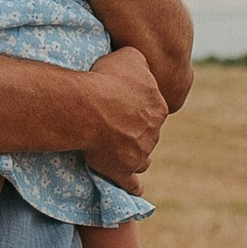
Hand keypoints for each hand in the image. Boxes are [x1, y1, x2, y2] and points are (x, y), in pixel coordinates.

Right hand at [80, 43, 166, 190]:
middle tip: (114, 124)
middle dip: (135, 130)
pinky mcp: (123, 171)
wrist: (88, 107)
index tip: (122, 104)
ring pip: (142, 156)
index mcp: (158, 107)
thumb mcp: (130, 56)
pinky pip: (131, 183)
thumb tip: (143, 67)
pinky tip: (135, 190)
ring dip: (135, 154)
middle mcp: (153, 132)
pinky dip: (133, 187)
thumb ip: (140, 62)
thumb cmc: (106, 79)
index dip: (137, 106)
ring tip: (120, 152)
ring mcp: (139, 153)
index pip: (152, 108)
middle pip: (147, 133)